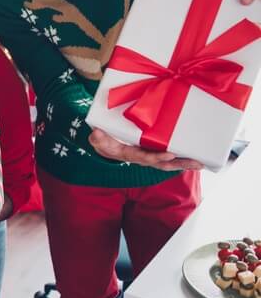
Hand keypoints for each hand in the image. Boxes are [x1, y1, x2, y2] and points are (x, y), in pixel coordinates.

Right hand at [88, 127, 202, 170]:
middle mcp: (142, 157)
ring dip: (184, 163)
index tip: (169, 153)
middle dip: (179, 164)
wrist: (105, 144)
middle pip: (163, 163)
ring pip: (168, 161)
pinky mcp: (153, 151)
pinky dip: (181, 157)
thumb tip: (97, 133)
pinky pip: (169, 156)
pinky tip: (194, 157)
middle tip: (196, 163)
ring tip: (200, 163)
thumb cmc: (103, 141)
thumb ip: (97, 138)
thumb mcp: (98, 139)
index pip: (144, 157)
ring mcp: (149, 155)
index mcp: (130, 154)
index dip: (157, 157)